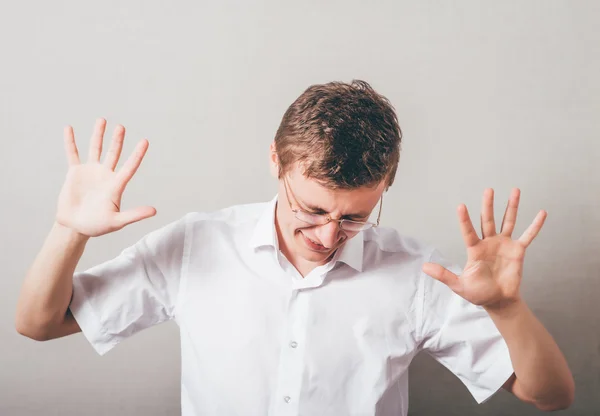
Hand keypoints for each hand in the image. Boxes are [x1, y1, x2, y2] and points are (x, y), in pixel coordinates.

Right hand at [55, 118, 155, 236]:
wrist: (75, 227)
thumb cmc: (97, 226)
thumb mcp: (117, 222)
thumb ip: (134, 215)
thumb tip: (154, 211)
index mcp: (116, 185)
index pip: (130, 167)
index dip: (137, 154)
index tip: (145, 141)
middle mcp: (105, 175)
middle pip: (113, 153)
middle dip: (117, 140)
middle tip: (121, 126)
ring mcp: (90, 172)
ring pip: (95, 149)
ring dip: (98, 135)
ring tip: (102, 120)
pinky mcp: (75, 173)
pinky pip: (72, 154)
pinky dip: (71, 142)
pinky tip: (69, 128)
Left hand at [422, 188, 546, 308]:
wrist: (498, 301)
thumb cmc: (478, 293)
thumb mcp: (459, 285)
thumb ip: (444, 275)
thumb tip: (424, 267)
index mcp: (474, 249)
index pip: (468, 231)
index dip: (464, 220)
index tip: (460, 206)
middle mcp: (489, 242)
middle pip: (487, 220)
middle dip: (487, 205)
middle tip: (488, 190)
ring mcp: (504, 244)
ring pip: (507, 221)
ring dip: (511, 206)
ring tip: (515, 190)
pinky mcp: (518, 251)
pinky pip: (528, 236)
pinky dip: (535, 225)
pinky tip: (541, 213)